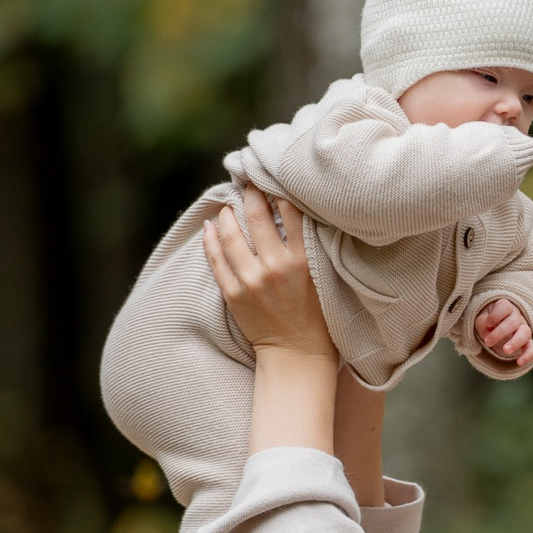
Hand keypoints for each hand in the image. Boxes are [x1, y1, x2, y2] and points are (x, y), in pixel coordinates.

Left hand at [202, 187, 334, 361]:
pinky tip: (210, 227)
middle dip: (250, 194)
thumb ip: (309, 246)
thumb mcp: (323, 276)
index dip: (277, 189)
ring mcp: (252, 280)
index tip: (271, 179)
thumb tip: (293, 212)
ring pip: (231, 235)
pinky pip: (216, 259)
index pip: (289, 211)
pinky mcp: (234, 293)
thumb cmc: (317, 315)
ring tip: (227, 207)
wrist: (297, 353)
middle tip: (247, 183)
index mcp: (303, 260)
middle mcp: (276, 266)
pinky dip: (210, 239)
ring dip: (227, 215)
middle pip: (256, 216)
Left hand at [474, 297, 532, 365]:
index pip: (504, 307)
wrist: (499, 327)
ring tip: (506, 351)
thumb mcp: (482, 320)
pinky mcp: (528, 342)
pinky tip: (519, 362)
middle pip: (512, 322)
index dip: (496, 315)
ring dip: (515, 342)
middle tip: (488, 342)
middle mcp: (517, 317)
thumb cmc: (490, 322)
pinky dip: (528, 355)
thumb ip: (482, 323)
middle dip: (499, 333)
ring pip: (525, 333)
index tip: (488, 323)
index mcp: (505, 308)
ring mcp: (524, 329)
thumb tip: (488, 332)